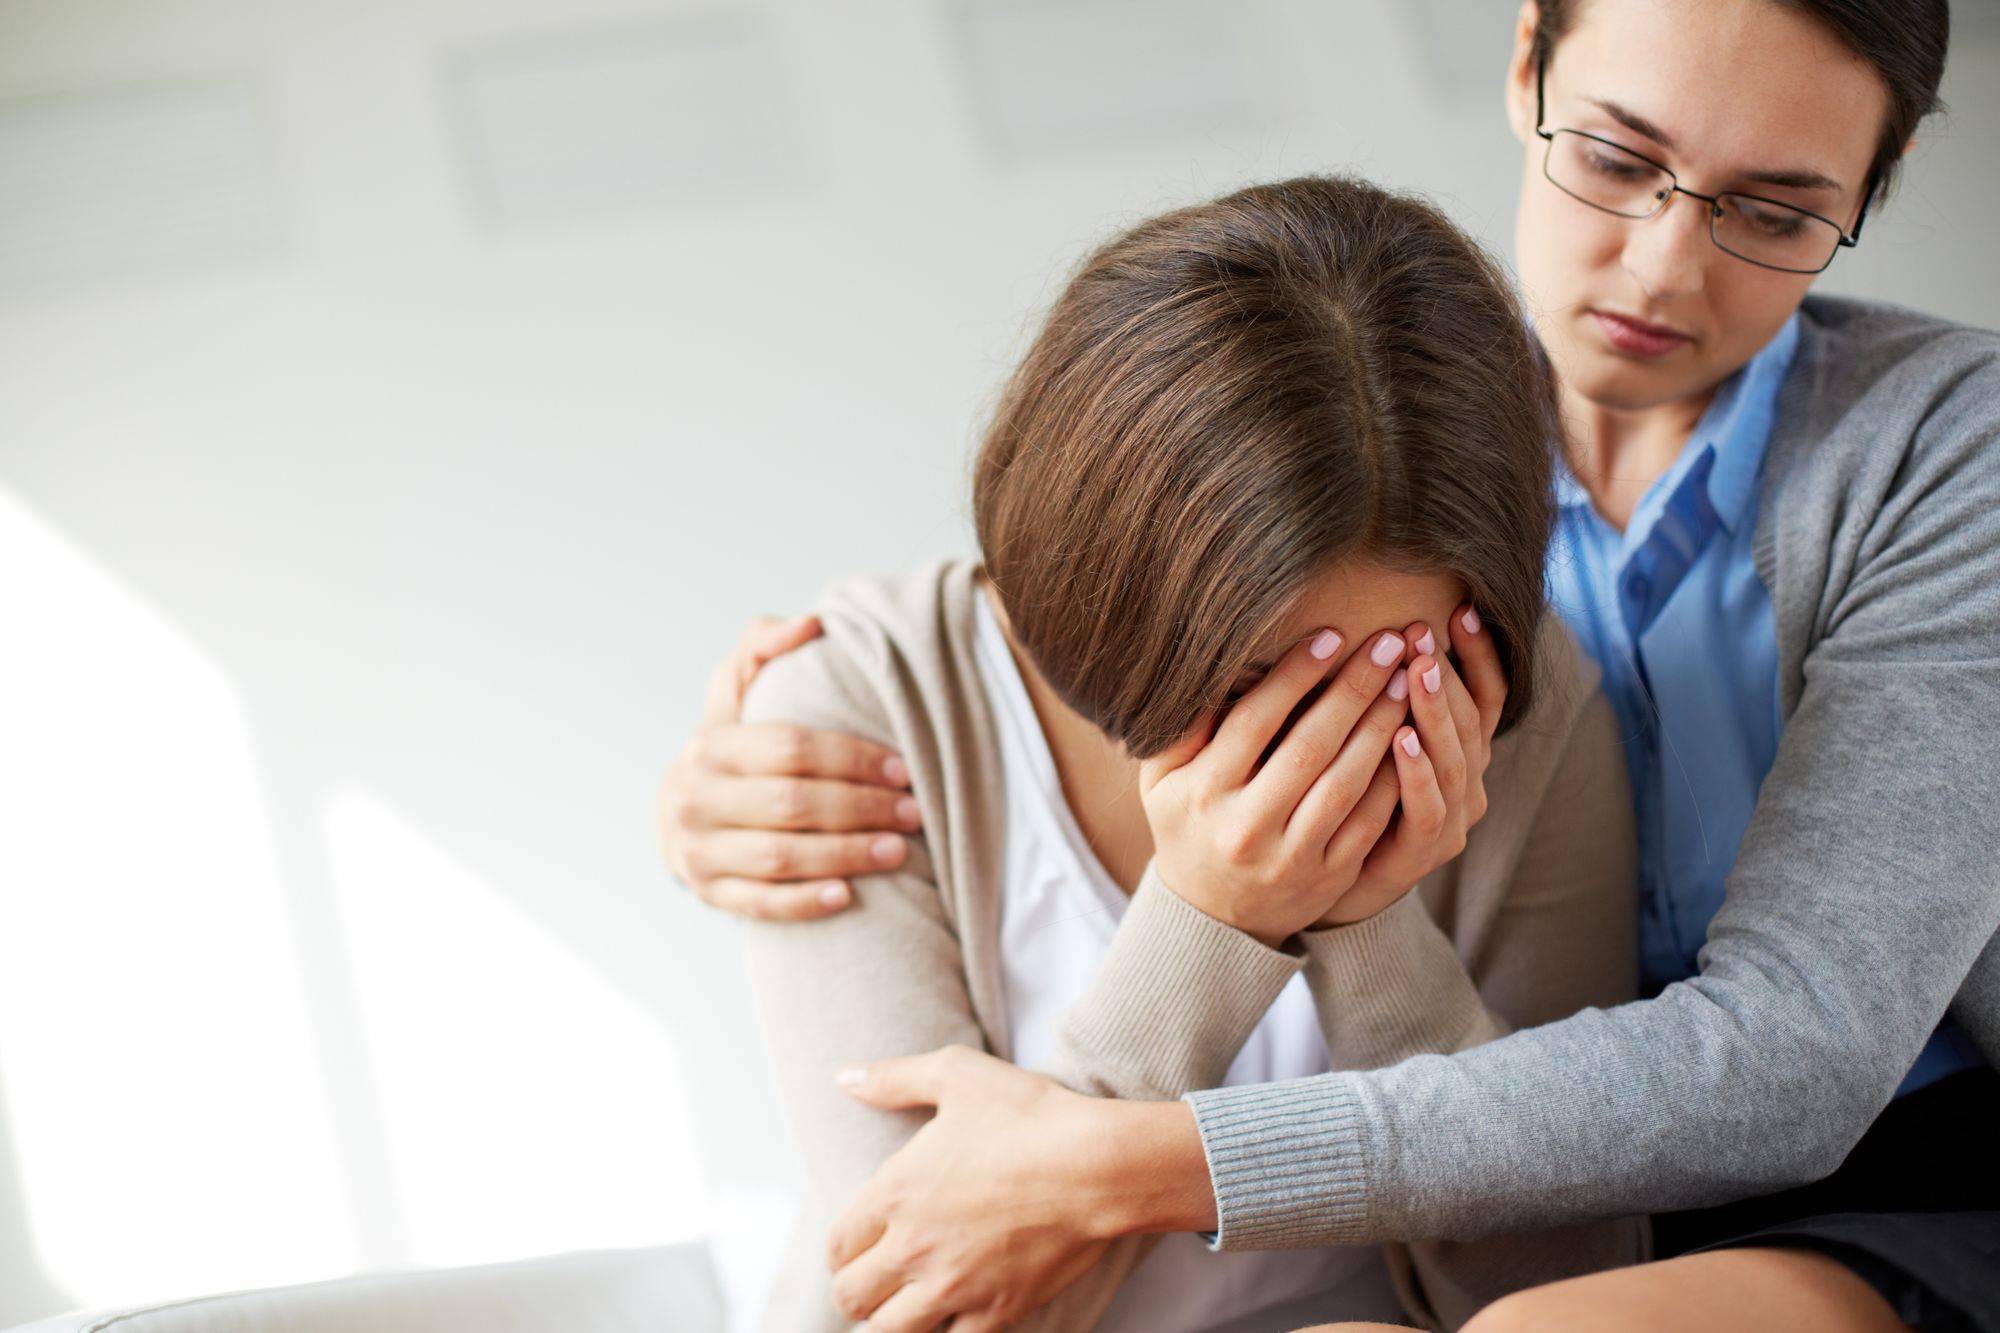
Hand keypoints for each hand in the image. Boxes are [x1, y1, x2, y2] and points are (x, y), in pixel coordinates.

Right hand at [658, 614, 923, 920]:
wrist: (675, 814)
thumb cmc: (727, 748)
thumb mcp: (732, 692)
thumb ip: (763, 648)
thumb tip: (810, 623)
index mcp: (711, 744)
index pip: (792, 748)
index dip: (853, 758)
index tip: (903, 770)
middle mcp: (696, 797)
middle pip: (793, 803)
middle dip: (862, 808)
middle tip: (914, 813)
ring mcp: (698, 850)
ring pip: (781, 856)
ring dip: (846, 855)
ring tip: (898, 851)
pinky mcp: (707, 892)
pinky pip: (761, 904)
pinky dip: (804, 903)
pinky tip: (848, 896)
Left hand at [827, 1046, 1212, 1331]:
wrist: (1099, 1166)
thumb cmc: (1030, 1115)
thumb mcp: (957, 1073)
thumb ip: (894, 1078)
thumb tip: (843, 1077)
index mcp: (895, 1191)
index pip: (838, 1245)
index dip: (843, 1249)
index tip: (859, 1248)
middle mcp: (913, 1247)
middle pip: (851, 1297)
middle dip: (858, 1290)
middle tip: (878, 1281)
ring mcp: (953, 1286)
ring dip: (892, 1320)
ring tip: (908, 1304)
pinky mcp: (997, 1312)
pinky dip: (949, 1332)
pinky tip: (958, 1315)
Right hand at [1138, 625, 1413, 945]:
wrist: (1211, 916)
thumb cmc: (1188, 825)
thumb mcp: (1162, 780)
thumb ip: (1183, 728)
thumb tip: (1216, 667)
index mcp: (1204, 793)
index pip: (1255, 721)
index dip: (1295, 675)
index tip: (1332, 635)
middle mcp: (1247, 826)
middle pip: (1310, 747)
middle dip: (1353, 689)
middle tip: (1389, 644)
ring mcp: (1291, 856)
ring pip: (1347, 783)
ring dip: (1382, 726)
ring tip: (1408, 680)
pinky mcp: (1328, 877)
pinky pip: (1370, 821)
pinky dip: (1395, 777)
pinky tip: (1414, 737)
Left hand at [1314, 604, 1507, 925]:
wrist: (1331, 883)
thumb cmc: (1346, 798)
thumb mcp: (1365, 738)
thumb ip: (1377, 694)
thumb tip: (1366, 624)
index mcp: (1459, 751)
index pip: (1485, 695)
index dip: (1479, 654)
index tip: (1461, 609)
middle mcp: (1466, 782)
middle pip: (1471, 719)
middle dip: (1446, 671)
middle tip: (1423, 630)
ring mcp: (1451, 818)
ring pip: (1454, 758)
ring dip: (1435, 711)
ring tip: (1417, 669)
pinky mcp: (1424, 850)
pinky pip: (1427, 806)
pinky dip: (1417, 772)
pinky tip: (1400, 738)